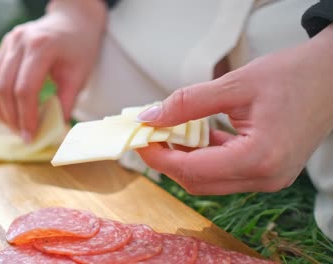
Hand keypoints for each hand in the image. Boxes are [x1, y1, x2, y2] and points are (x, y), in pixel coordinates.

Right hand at [0, 0, 105, 141]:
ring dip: (2, 111)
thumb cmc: (80, 47)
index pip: (25, 89)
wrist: (73, 20)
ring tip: (15, 127)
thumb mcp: (79, 75)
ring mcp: (8, 42)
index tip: (30, 136)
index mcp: (41, 46)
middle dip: (12, 117)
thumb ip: (66, 102)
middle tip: (22, 136)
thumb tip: (55, 130)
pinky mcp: (4, 47)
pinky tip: (10, 112)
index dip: (26, 116)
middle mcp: (19, 41)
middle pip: (5, 88)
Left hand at [136, 25, 332, 194]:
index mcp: (259, 158)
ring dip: (186, 159)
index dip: (160, 157)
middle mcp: (265, 177)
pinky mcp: (269, 171)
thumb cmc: (294, 75)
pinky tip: (197, 135)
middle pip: (198, 182)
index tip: (140, 140)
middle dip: (168, 160)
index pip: (192, 170)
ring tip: (170, 132)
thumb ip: (188, 103)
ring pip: (210, 180)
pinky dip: (205, 156)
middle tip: (150, 136)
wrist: (332, 76)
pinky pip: (226, 172)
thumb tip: (151, 117)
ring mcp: (269, 179)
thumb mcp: (235, 84)